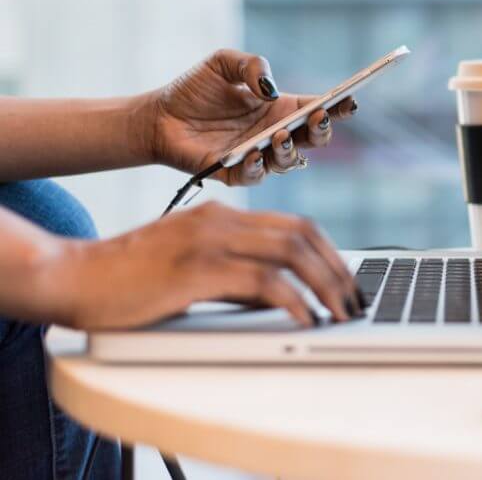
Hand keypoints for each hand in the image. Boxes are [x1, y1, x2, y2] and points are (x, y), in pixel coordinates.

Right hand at [42, 201, 364, 329]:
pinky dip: (293, 300)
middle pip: (302, 234)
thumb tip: (280, 297)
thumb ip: (235, 274)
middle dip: (338, 269)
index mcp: (222, 215)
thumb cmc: (129, 278)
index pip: (295, 225)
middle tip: (354, 300)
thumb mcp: (192, 267)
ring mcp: (209, 240)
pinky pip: (262, 281)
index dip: (330, 252)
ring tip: (340, 313)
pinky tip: (305, 319)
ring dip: (325, 285)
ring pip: (291, 253)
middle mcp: (221, 219)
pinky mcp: (197, 269)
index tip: (347, 281)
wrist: (73, 276)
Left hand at [143, 49, 357, 184]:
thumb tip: (270, 88)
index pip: (318, 109)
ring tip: (280, 135)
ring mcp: (258, 156)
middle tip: (318, 118)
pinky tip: (253, 152)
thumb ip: (251, 65)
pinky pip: (255, 176)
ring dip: (290, 150)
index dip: (338, 106)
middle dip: (322, 130)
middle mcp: (275, 134)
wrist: (158, 116)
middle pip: (313, 139)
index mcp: (280, 108)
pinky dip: (257, 167)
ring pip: (289, 162)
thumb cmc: (194, 89)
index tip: (349, 100)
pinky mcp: (234, 173)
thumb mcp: (223, 63)